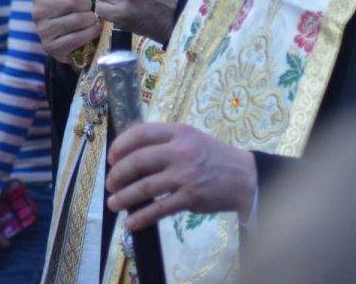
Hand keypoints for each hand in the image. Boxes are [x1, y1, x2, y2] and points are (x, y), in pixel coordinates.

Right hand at [32, 0, 98, 63]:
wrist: (73, 40)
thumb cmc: (75, 9)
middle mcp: (36, 11)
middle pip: (69, 1)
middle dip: (87, 4)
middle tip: (91, 7)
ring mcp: (42, 30)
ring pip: (75, 19)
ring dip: (90, 18)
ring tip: (93, 18)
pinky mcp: (51, 47)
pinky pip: (76, 37)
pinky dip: (90, 32)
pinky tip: (95, 29)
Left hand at [106, 123, 256, 230]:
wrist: (244, 177)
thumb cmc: (214, 157)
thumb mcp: (193, 139)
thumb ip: (166, 141)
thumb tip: (129, 153)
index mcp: (180, 132)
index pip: (141, 133)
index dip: (120, 146)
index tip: (112, 158)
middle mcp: (181, 151)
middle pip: (137, 161)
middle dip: (117, 175)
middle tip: (111, 184)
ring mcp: (185, 175)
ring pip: (143, 187)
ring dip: (123, 198)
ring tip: (114, 204)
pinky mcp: (190, 197)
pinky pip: (157, 209)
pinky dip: (140, 218)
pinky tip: (130, 223)